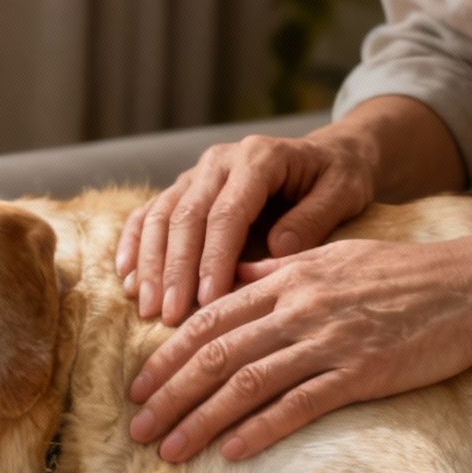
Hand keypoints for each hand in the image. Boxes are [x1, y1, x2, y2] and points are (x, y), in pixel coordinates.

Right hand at [118, 132, 376, 325]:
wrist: (328, 156)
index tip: (207, 301)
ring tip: (146, 307)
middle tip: (168, 316)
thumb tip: (276, 249)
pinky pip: (149, 215)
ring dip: (150, 264)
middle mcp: (219, 161)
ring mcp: (196, 174)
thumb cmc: (338, 179)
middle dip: (174, 270)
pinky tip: (127, 279)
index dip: (212, 258)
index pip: (227, 213)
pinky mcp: (183, 189)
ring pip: (160, 217)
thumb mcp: (344, 192)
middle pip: (186, 217)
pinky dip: (134, 246)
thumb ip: (315, 218)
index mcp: (258, 158)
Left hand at [127, 237, 471, 461]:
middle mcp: (299, 309)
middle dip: (170, 395)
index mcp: (287, 281)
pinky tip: (232, 452)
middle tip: (138, 429)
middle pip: (217, 355)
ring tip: (169, 451)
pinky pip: (299, 404)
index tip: (139, 387)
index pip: (210, 320)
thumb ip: (277, 271)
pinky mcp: (361, 372)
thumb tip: (233, 279)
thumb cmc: (403, 274)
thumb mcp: (332, 257)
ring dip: (201, 421)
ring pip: (247, 383)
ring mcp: (329, 341)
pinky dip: (260, 428)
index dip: (168, 356)